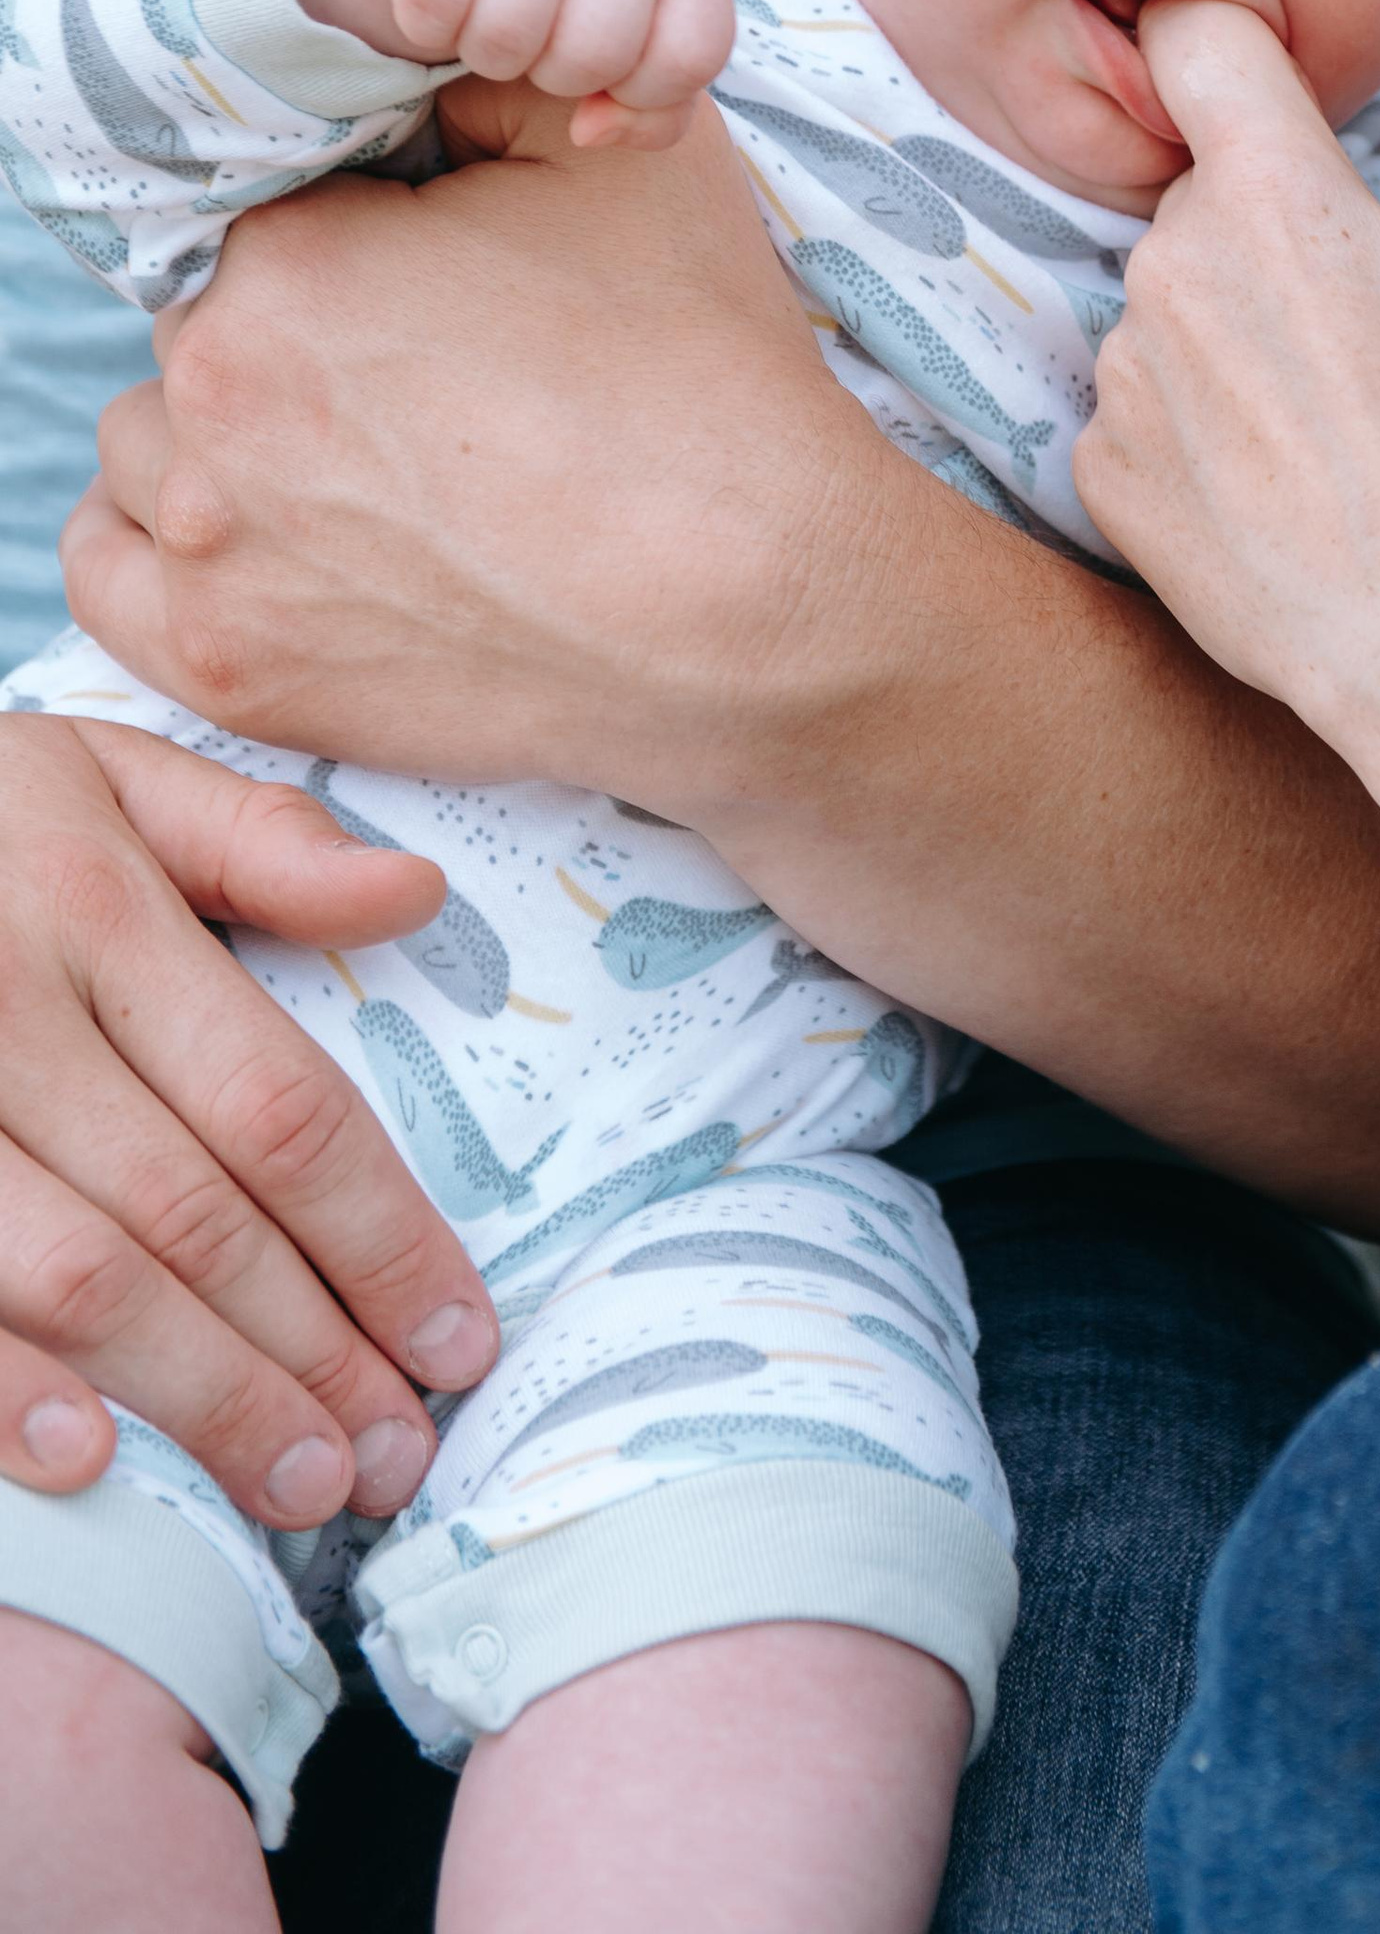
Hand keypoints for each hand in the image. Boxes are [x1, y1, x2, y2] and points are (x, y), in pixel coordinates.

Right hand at [0, 712, 494, 1518]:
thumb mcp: (95, 769)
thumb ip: (255, 838)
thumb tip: (419, 896)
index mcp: (94, 911)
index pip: (279, 1103)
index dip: (383, 1234)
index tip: (460, 1334)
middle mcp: (5, 1017)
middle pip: (197, 1213)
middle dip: (315, 1349)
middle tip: (399, 1452)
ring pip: (79, 1276)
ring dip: (199, 1396)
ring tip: (300, 1484)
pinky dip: (3, 1389)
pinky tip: (87, 1463)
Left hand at [63, 87, 860, 809]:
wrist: (757, 601)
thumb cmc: (700, 376)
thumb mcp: (616, 156)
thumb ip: (479, 84)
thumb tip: (414, 65)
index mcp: (291, 261)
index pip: (276, 222)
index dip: (358, 250)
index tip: (433, 297)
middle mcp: (218, 396)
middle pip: (205, 332)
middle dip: (294, 343)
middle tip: (419, 390)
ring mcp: (210, 546)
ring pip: (146, 449)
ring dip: (221, 444)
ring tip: (357, 472)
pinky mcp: (227, 667)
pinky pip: (105, 581)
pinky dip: (162, 551)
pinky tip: (263, 540)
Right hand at [294, 0, 735, 149]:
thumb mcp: (642, 30)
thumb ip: (653, 105)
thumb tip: (589, 132)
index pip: (691, 57)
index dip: (641, 92)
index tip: (610, 70)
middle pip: (591, 56)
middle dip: (553, 74)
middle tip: (539, 38)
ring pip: (505, 36)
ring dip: (486, 53)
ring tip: (493, 16)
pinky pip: (432, 1)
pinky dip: (427, 23)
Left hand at [1076, 6, 1379, 869]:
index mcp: (1280, 192)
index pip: (1197, 39)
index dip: (1210, 29)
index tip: (1226, 60)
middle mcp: (1178, 265)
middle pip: (1207, 201)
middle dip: (1269, 238)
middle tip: (1355, 331)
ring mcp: (1129, 373)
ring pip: (1175, 313)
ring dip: (1234, 343)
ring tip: (1325, 428)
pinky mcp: (1104, 467)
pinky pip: (1144, 416)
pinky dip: (1198, 439)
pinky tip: (1278, 490)